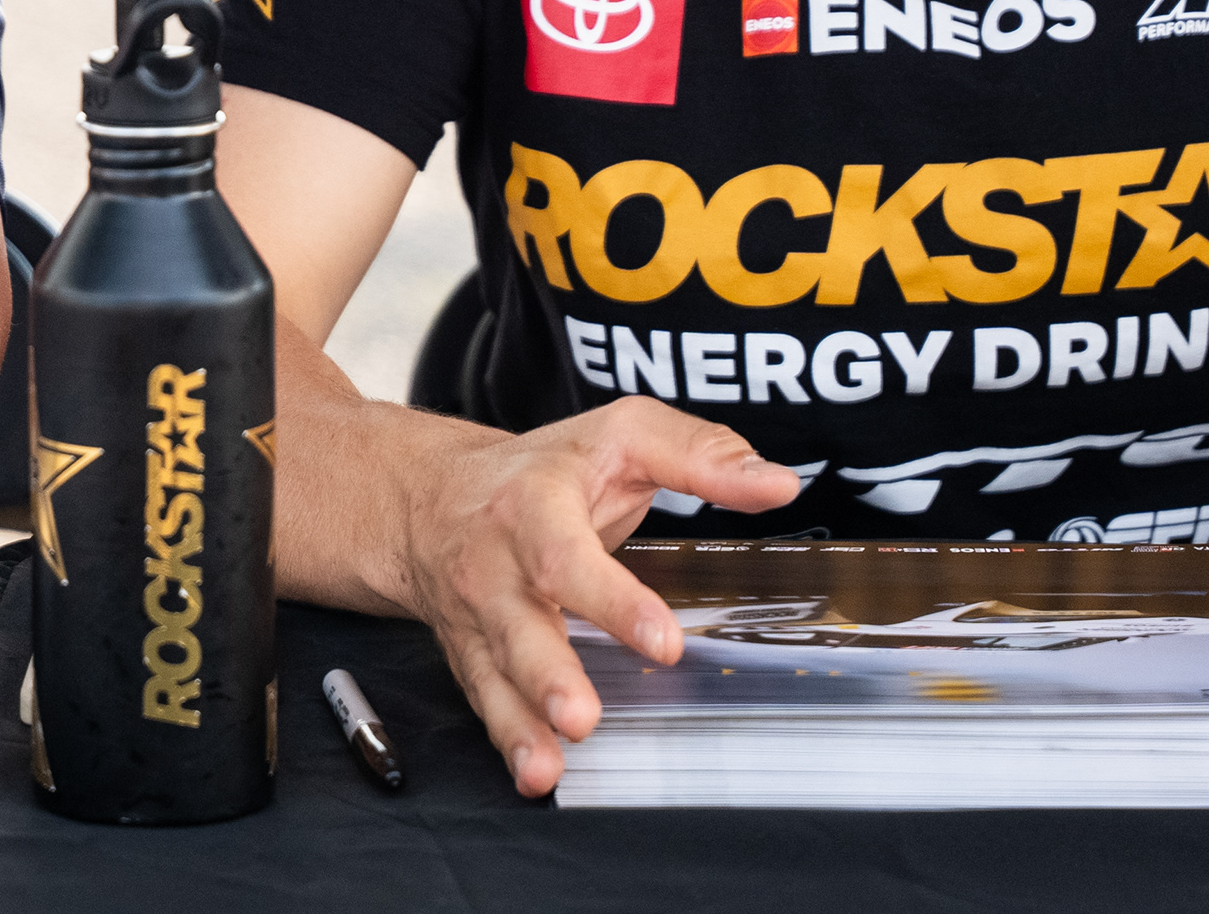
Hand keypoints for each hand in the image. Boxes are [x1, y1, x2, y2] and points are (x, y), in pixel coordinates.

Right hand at [396, 397, 803, 796]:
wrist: (430, 497)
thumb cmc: (540, 470)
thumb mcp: (621, 435)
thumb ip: (699, 455)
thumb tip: (778, 485)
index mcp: (533, 506)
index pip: (568, 556)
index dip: (613, 601)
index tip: (664, 642)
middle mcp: (497, 566)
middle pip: (519, 626)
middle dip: (548, 676)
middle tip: (581, 717)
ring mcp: (480, 618)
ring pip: (495, 674)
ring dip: (522, 725)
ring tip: (548, 767)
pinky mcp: (473, 656)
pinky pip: (485, 701)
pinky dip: (507, 741)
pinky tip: (534, 773)